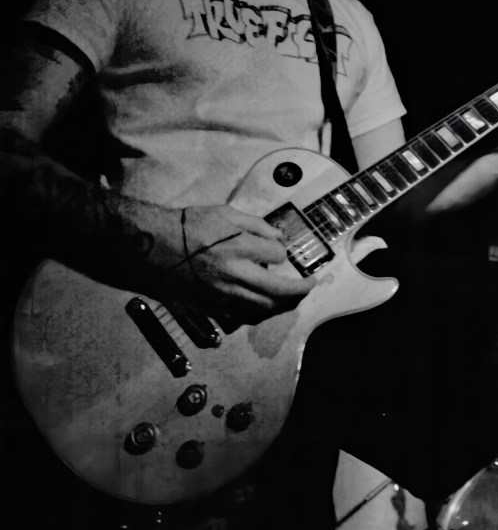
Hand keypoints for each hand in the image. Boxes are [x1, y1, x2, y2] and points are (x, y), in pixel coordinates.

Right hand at [170, 204, 314, 311]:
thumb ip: (256, 224)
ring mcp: (222, 295)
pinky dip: (257, 314)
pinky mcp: (211, 306)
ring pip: (262, 309)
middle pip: (278, 291)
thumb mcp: (225, 213)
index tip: (277, 248)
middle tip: (311, 284)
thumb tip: (279, 238)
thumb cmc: (190, 225)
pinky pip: (241, 317)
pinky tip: (264, 307)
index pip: (277, 256)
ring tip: (293, 298)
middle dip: (300, 289)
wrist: (154, 247)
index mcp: (239, 247)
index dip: (280, 252)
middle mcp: (234, 274)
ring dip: (282, 305)